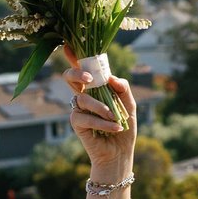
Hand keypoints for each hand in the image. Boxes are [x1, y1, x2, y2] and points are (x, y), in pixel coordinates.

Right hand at [59, 51, 137, 172]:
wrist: (120, 153)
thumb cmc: (124, 128)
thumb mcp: (130, 105)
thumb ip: (123, 89)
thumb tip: (111, 77)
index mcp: (96, 88)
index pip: (84, 68)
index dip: (74, 57)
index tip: (67, 45)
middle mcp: (84, 95)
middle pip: (70, 77)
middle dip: (76, 73)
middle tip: (88, 78)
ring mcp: (79, 109)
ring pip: (82, 98)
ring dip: (102, 107)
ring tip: (116, 118)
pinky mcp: (77, 123)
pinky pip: (85, 117)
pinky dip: (102, 122)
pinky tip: (115, 128)